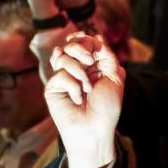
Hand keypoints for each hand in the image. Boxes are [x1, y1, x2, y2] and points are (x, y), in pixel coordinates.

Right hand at [46, 32, 124, 167]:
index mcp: (92, 67)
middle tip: (89, 62)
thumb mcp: (114, 78)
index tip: (92, 43)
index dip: (85, 40)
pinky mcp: (53, 88)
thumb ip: (107, 56)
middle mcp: (77, 71)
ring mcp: (63, 79)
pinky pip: (60, 75)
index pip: (83, 43)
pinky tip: (77, 100)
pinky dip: (73, 87)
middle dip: (80, 49)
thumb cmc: (107, 108)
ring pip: (63, 57)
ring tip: (87, 89)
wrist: (95, 130)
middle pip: (70, 45)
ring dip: (79, 72)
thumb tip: (96, 37)